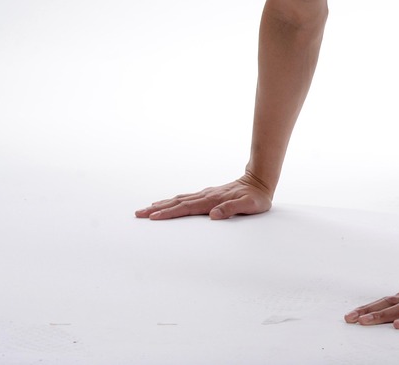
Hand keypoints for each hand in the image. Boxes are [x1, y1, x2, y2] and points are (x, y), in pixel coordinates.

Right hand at [135, 173, 272, 220]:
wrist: (260, 181)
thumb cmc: (256, 197)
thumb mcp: (249, 206)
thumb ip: (232, 209)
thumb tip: (213, 215)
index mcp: (212, 200)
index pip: (186, 208)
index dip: (169, 213)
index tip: (153, 216)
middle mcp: (206, 196)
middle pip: (177, 202)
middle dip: (157, 209)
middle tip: (139, 214)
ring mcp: (206, 194)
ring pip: (179, 199)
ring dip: (162, 204)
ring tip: (146, 208)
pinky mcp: (208, 195)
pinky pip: (186, 198)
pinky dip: (173, 201)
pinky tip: (167, 202)